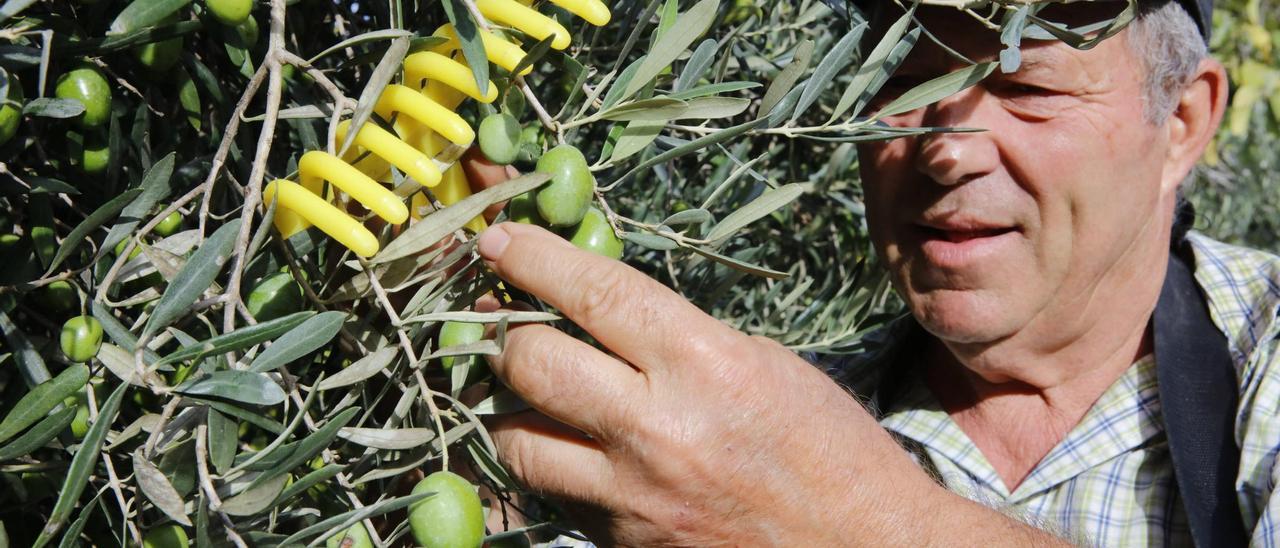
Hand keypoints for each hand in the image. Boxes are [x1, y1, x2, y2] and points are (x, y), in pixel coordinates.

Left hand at [475, 222, 962, 544]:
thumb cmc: (831, 449)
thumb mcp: (763, 364)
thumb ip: (679, 342)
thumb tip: (604, 321)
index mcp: (705, 365)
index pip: (595, 294)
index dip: (535, 260)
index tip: (499, 241)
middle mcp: (657, 431)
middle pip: (532, 363)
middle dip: (505, 333)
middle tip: (504, 321)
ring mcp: (632, 497)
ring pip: (517, 442)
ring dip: (511, 408)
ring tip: (527, 393)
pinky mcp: (621, 544)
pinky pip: (554, 496)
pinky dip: (551, 466)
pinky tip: (573, 450)